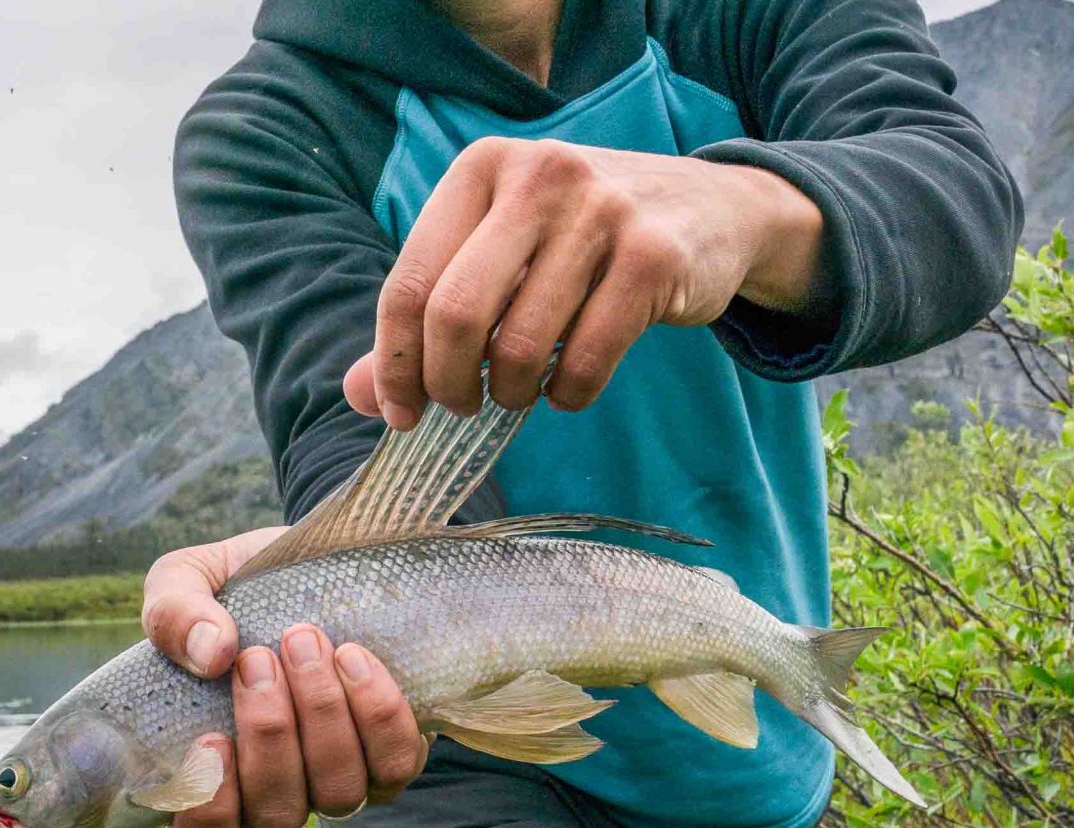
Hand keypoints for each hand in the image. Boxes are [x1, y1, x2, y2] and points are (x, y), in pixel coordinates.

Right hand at [141, 529, 431, 827]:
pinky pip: (396, 762)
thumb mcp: (183, 581)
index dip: (208, 816)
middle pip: (277, 814)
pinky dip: (376, 713)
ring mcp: (338, 780)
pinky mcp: (392, 755)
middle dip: (269, 735)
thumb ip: (173, 614)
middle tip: (257, 659)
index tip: (209, 740)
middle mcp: (278, 793)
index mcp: (213, 776)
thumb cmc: (232, 590)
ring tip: (304, 642)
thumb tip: (211, 654)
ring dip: (321, 717)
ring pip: (338, 793)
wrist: (311, 563)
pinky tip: (353, 657)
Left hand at [351, 136, 827, 422]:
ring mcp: (602, 211)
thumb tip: (359, 394)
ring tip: (518, 393)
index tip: (400, 412)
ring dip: (511, 394)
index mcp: (482, 168)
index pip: (409, 283)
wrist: (714, 211)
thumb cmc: (580, 241)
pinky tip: (567, 386)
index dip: (394, 363)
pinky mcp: (655, 257)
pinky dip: (567, 394)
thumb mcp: (499, 256)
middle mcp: (538, 177)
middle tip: (459, 408)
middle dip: (446, 384)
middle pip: (455, 315)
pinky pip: (584, 361)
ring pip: (519, 345)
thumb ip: (425, 318)